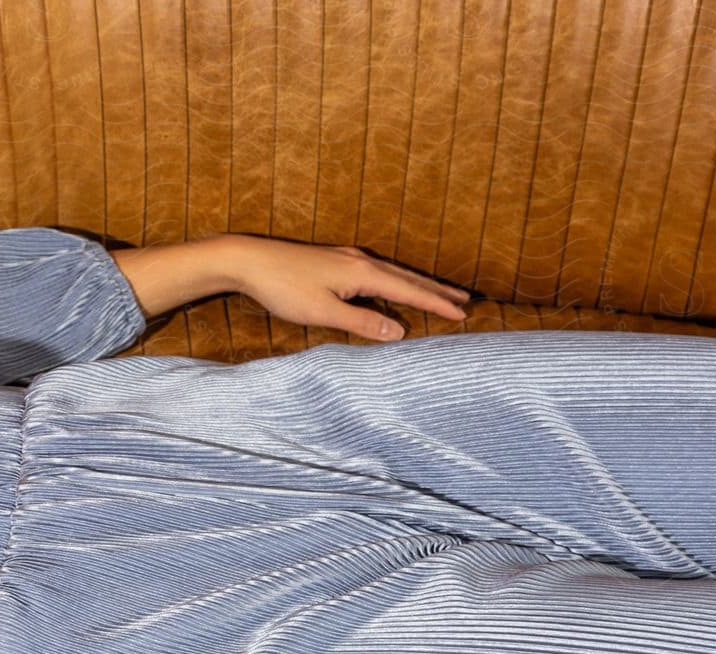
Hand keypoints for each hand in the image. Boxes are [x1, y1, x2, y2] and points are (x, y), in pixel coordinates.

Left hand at [229, 236, 469, 341]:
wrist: (249, 260)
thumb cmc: (283, 287)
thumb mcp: (323, 312)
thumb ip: (362, 323)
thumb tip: (398, 332)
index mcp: (362, 273)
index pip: (409, 291)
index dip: (436, 304)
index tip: (462, 314)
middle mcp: (361, 261)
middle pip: (408, 277)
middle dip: (437, 291)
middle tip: (466, 301)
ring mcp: (349, 258)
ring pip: (395, 273)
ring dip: (420, 284)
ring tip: (440, 293)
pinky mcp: (337, 261)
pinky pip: (379, 272)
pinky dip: (398, 281)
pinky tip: (397, 286)